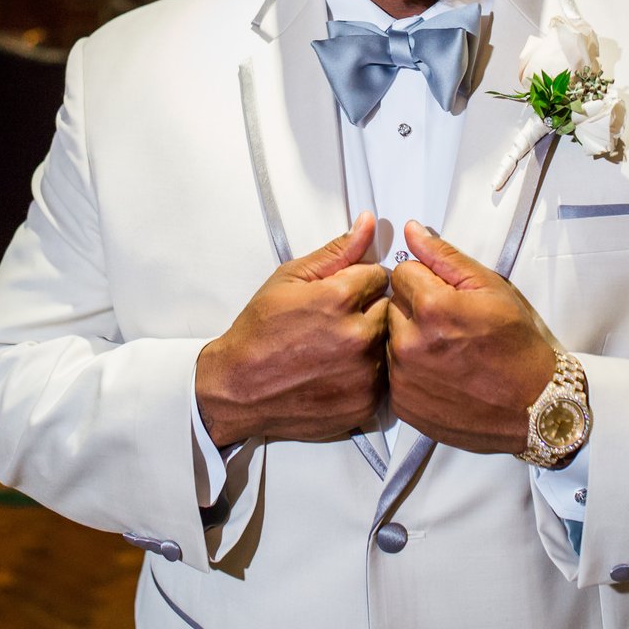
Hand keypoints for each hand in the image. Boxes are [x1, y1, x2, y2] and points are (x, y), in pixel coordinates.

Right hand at [195, 212, 389, 446]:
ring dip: (369, 342)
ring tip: (333, 348)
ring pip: (388, 343)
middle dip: (367, 310)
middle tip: (334, 322)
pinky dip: (365, 374)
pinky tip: (336, 371)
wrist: (240, 388)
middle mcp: (357, 337)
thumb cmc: (259, 335)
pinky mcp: (366, 403)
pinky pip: (382, 378)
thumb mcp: (290, 278)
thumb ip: (336, 252)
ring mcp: (364, 374)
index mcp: (339, 300)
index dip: (358, 282)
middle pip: (388, 308)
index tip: (340, 295)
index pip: (378, 275)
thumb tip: (367, 225)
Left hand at [387, 221, 558, 453]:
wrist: (532, 405)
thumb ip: (444, 256)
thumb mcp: (490, 287)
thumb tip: (411, 231)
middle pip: (393, 305)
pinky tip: (441, 375)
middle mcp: (410, 343)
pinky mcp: (403, 403)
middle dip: (416, 309)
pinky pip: (393, 372)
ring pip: (391, 339)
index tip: (449, 297)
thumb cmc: (516, 346)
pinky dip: (412, 371)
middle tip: (450, 326)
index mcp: (431, 307)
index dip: (428, 280)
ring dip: (411, 340)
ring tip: (447, 352)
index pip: (403, 272)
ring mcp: (404, 377)